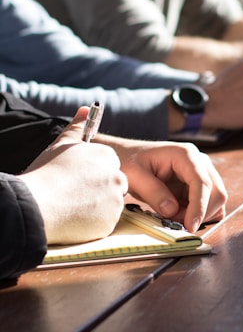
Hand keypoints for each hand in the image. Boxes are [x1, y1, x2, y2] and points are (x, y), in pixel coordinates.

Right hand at [19, 107, 127, 244]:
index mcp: (108, 157)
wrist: (37, 205)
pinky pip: (104, 223)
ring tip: (71, 206)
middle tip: (75, 194)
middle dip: (99, 189)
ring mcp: (115, 201)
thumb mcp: (61, 145)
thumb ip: (77, 127)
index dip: (92, 173)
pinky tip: (74, 218)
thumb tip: (85, 109)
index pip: (109, 165)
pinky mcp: (110, 222)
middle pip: (113, 184)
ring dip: (96, 206)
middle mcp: (117, 177)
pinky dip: (93, 222)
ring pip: (110, 204)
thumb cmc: (47, 173)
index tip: (78, 179)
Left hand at [99, 137, 227, 232]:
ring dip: (199, 215)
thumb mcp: (134, 176)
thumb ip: (153, 192)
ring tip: (173, 216)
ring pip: (216, 200)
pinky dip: (199, 214)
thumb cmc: (130, 161)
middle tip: (175, 223)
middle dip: (200, 213)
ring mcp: (202, 173)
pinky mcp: (199, 184)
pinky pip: (209, 204)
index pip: (202, 182)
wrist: (129, 156)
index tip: (190, 226)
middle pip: (216, 192)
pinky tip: (180, 214)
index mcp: (186, 155)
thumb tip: (172, 210)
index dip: (199, 206)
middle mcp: (200, 162)